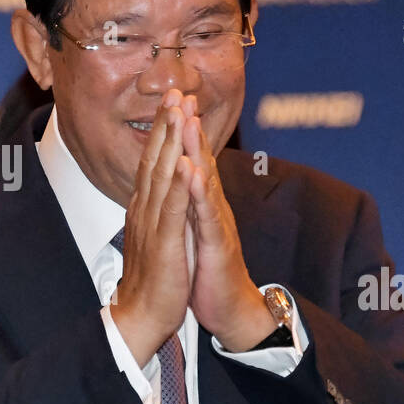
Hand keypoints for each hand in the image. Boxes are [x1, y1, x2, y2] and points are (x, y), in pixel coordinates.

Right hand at [111, 89, 196, 366]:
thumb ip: (156, 213)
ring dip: (172, 143)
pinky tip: (185, 164)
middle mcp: (145, 210)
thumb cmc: (152, 282)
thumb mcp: (154, 237)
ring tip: (179, 113)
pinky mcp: (165, 244)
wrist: (141, 318)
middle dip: (166, 124)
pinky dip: (178, 185)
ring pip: (162, 176)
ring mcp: (153, 225)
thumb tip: (158, 193)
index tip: (172, 103)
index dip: (163, 131)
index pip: (154, 163)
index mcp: (145, 209)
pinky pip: (171, 210)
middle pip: (155, 160)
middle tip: (175, 91)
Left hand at [177, 96, 275, 350]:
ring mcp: (217, 224)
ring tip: (189, 121)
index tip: (172, 101)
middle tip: (182, 94)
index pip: (192, 162)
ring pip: (207, 181)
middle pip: (201, 161)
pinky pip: (207, 215)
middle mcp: (212, 208)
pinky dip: (200, 192)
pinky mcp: (218, 244)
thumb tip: (180, 183)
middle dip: (191, 127)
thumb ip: (190, 206)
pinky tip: (193, 173)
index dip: (182, 132)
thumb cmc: (210, 272)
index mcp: (202, 205)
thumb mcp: (195, 232)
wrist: (231, 309)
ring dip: (197, 150)